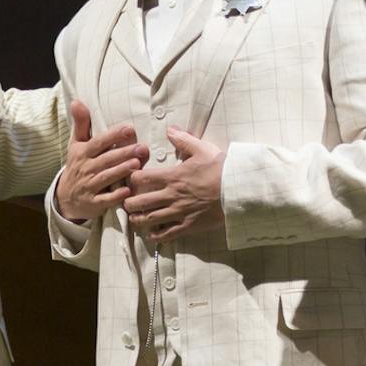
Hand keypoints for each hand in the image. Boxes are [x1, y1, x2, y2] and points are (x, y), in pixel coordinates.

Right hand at [56, 100, 144, 222]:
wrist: (66, 197)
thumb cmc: (77, 166)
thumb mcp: (76, 144)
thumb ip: (81, 124)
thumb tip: (77, 100)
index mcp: (83, 153)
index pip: (98, 142)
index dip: (113, 136)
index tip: (129, 129)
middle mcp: (86, 169)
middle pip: (106, 159)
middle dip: (123, 153)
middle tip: (142, 148)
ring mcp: (89, 186)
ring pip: (106, 177)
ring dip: (121, 171)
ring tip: (137, 164)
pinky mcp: (93, 203)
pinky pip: (105, 200)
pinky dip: (115, 196)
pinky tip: (127, 192)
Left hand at [124, 128, 226, 242]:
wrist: (239, 189)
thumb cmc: (221, 168)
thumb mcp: (203, 148)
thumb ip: (183, 139)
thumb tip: (170, 129)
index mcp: (172, 176)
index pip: (141, 178)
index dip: (131, 178)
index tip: (130, 178)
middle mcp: (171, 196)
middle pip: (140, 202)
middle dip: (128, 203)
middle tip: (126, 202)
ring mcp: (179, 212)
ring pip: (150, 220)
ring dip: (138, 220)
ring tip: (135, 218)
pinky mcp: (189, 225)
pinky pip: (168, 234)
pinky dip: (157, 236)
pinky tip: (152, 234)